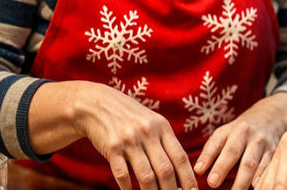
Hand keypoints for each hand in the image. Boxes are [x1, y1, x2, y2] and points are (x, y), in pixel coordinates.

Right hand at [28, 80, 196, 189]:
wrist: (98, 104)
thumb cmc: (130, 117)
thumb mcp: (152, 122)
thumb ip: (165, 142)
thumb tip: (181, 168)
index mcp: (162, 127)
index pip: (180, 157)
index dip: (188, 177)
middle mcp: (148, 133)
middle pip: (165, 169)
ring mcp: (129, 140)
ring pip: (146, 176)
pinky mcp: (112, 148)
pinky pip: (122, 174)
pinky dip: (128, 188)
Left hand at [193, 91, 286, 189]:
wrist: (271, 116)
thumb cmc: (241, 132)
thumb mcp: (227, 133)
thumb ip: (213, 150)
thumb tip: (198, 171)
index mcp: (230, 129)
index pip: (217, 141)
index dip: (207, 155)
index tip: (198, 170)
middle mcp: (245, 134)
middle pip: (233, 151)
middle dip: (222, 167)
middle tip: (212, 183)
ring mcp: (261, 142)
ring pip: (250, 163)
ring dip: (241, 180)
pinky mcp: (273, 152)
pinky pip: (266, 166)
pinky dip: (261, 178)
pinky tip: (255, 187)